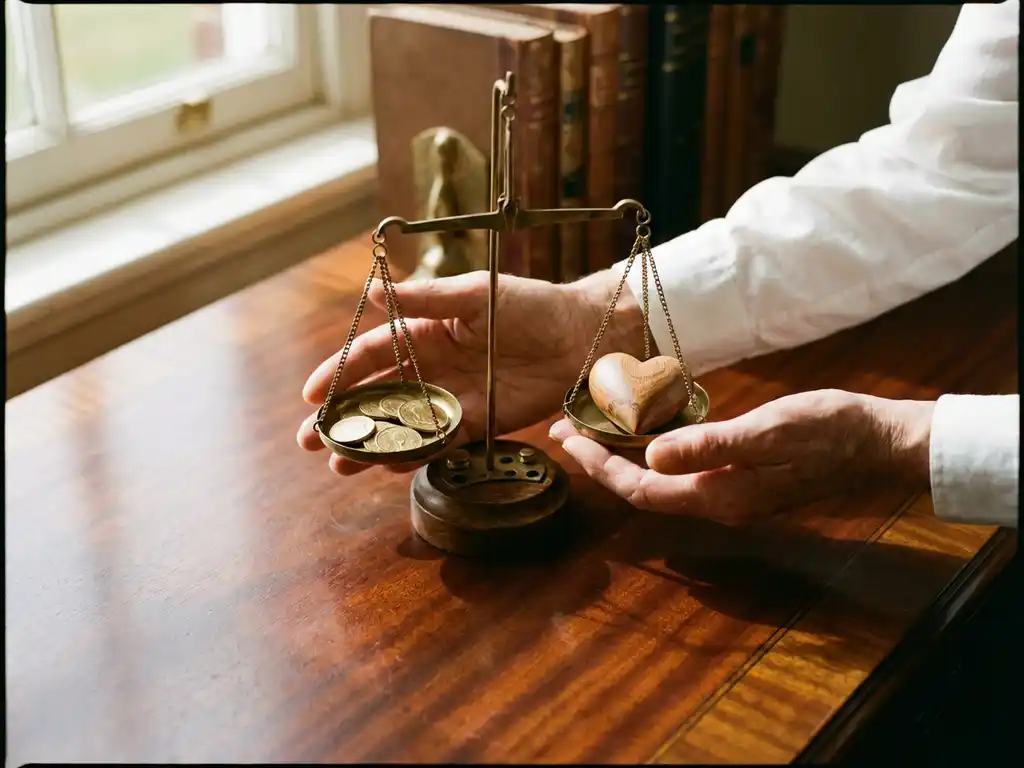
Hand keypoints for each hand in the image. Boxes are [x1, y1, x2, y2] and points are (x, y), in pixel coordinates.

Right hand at [298, 270, 644, 475]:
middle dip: (343, 417)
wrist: (581, 336)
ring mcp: (455, 398)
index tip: (311, 395)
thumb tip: (375, 292)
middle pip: (378, 395)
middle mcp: (434, 367)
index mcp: (427, 331)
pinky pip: (440, 443)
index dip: (340, 373)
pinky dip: (414, 456)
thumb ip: (427, 298)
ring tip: (339, 466)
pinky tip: (388, 467)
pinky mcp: (480, 423)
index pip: (372, 354)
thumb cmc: (530, 305)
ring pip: (402, 425)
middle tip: (310, 440)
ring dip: (370, 443)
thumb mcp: (475, 294)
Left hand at [549, 389, 933, 522]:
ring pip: (662, 481)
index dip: (600, 468)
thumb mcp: (767, 431)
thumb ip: (709, 447)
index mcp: (720, 495)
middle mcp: (719, 502)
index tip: (567, 439)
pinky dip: (655, 452)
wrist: (875, 442)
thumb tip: (650, 457)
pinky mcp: (742, 479)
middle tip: (567, 430)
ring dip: (624, 458)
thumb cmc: (827, 430)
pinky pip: (684, 472)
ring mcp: (731, 493)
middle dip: (601, 463)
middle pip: (644, 489)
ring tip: (593, 430)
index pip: (642, 489)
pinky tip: (645, 432)